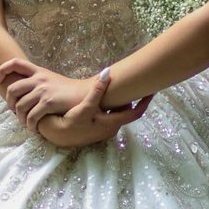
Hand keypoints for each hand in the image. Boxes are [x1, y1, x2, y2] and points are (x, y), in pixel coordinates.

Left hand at [0, 57, 89, 126]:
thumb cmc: (71, 91)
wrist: (88, 93)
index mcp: (39, 72)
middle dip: (10, 103)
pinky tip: (35, 128)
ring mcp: (44, 90)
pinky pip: (32, 116)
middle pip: (12, 89)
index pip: (15, 63)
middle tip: (16, 111)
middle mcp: (39, 79)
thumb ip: (39, 82)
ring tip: (27, 123)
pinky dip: (30, 125)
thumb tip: (24, 92)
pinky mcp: (49, 102)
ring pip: (20, 106)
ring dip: (20, 118)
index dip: (3, 70)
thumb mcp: (53, 80)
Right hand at [37, 72, 152, 146]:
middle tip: (135, 83)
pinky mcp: (96, 127)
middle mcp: (111, 128)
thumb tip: (107, 73)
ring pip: (117, 112)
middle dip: (131, 98)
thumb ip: (97, 90)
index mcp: (112, 124)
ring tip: (121, 87)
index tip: (152, 90)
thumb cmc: (71, 122)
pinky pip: (109, 114)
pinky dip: (111, 105)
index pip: (135, 113)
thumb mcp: (85, 106)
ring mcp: (104, 129)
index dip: (145, 102)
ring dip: (120, 101)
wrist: (56, 136)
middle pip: (126, 111)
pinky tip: (106, 96)